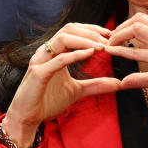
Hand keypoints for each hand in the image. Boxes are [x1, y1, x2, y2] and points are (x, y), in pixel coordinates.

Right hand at [3, 23, 119, 147]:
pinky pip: (58, 59)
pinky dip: (75, 54)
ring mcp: (41, 61)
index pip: (72, 31)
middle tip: (109, 39)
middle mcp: (46, 53)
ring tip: (102, 46)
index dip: (91, 30)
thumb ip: (96, 85)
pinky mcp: (39, 73)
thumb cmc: (47, 101)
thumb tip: (118, 83)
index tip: (110, 35)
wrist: (28, 117)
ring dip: (85, 40)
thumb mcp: (77, 91)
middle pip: (68, 29)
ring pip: (62, 38)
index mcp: (53, 53)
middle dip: (90, 32)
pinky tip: (90, 54)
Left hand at [106, 12, 147, 126]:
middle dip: (120, 27)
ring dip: (118, 35)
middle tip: (109, 39)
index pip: (144, 19)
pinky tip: (110, 51)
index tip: (116, 35)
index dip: (126, 24)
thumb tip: (124, 81)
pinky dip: (120, 50)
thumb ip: (140, 76)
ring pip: (136, 29)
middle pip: (138, 19)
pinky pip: (136, 51)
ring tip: (109, 45)